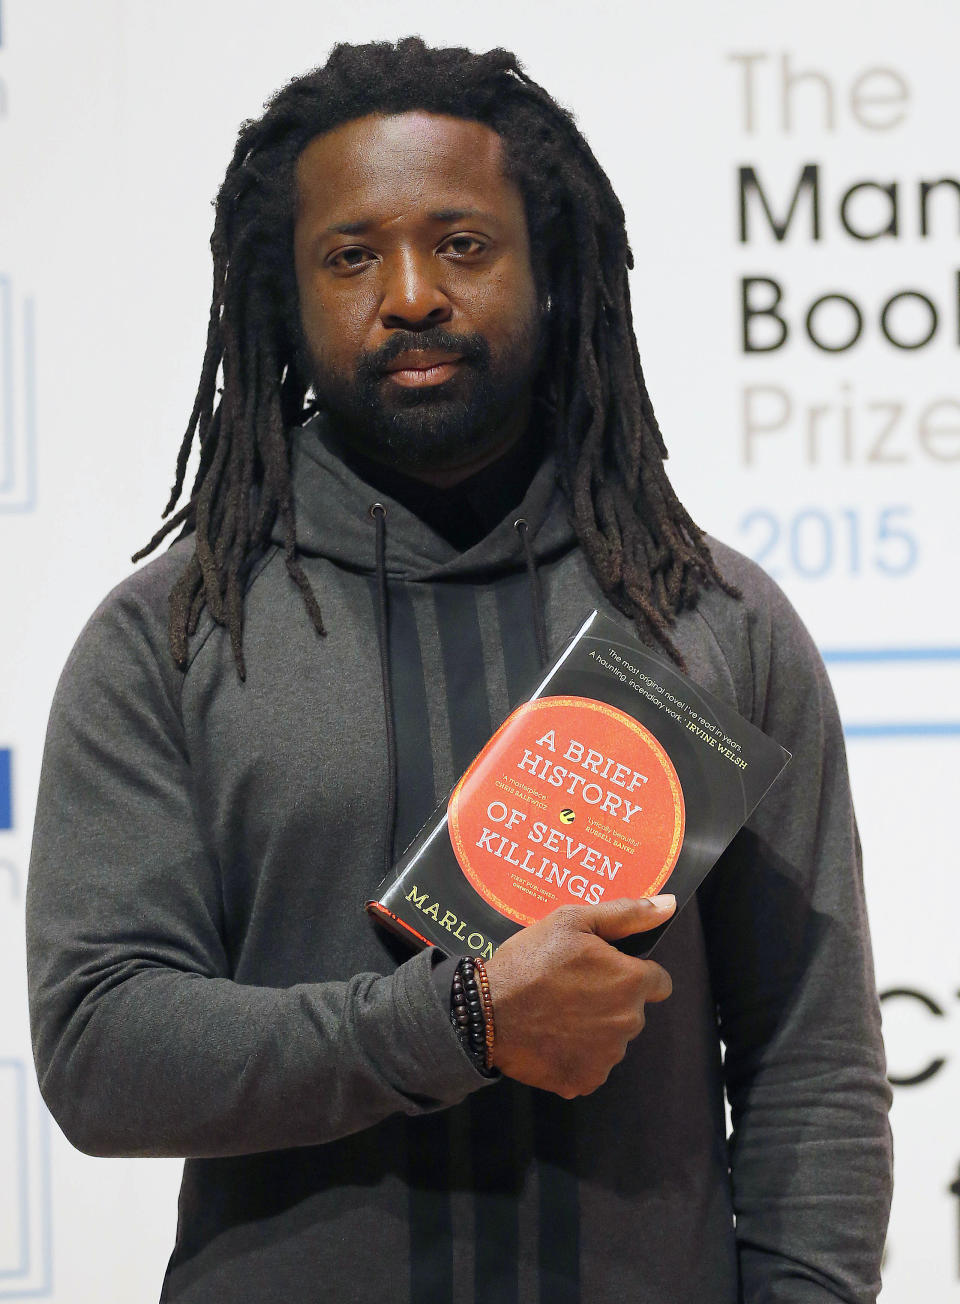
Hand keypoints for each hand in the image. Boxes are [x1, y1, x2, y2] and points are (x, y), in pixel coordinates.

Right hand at [484, 895, 674, 1097]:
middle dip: (611, 999)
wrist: (485, 1011)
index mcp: (631, 982)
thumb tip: (668, 904)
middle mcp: (628, 1023)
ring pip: (612, 1038)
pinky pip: (591, 1064)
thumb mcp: (573, 920)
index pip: (658, 982)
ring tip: (557, 1011)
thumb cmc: (530, 961)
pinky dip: (576, 1054)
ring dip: (595, 1027)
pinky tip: (552, 1036)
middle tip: (571, 987)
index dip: (632, 971)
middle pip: (633, 1010)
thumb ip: (626, 913)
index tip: (602, 970)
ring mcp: (607, 1057)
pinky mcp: (584, 1080)